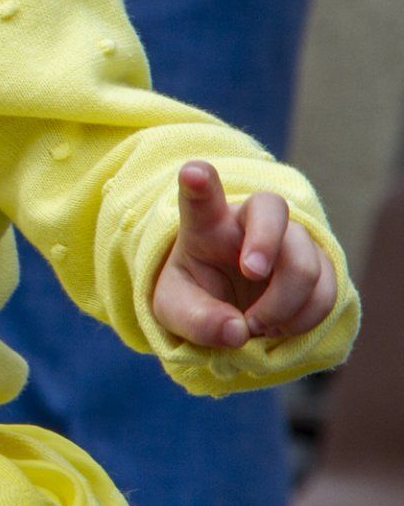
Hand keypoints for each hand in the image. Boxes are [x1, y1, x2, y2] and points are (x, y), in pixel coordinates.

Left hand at [152, 162, 337, 348]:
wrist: (230, 305)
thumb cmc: (196, 296)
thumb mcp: (176, 311)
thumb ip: (197, 321)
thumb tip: (237, 332)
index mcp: (205, 225)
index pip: (200, 198)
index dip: (198, 184)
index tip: (193, 173)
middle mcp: (250, 222)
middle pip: (271, 210)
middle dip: (265, 243)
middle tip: (250, 272)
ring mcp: (289, 239)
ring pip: (304, 262)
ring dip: (284, 306)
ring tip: (257, 326)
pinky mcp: (320, 262)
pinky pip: (328, 288)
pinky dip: (306, 319)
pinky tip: (280, 328)